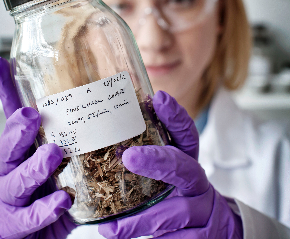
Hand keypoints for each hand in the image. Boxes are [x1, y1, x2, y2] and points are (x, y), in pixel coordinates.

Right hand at [0, 57, 76, 238]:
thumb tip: (96, 103)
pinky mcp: (23, 222)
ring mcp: (15, 196)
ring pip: (20, 179)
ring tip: (53, 155)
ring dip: (35, 167)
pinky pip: (33, 216)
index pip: (12, 114)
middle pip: (10, 146)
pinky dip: (46, 209)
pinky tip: (61, 201)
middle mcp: (14, 167)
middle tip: (31, 115)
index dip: (4, 88)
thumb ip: (70, 133)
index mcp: (22, 148)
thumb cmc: (42, 187)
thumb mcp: (50, 155)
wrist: (23, 233)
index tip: (0, 64)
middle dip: (19, 130)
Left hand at [98, 91, 242, 238]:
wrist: (215, 227)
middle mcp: (197, 180)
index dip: (175, 116)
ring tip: (111, 227)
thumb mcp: (169, 169)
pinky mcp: (202, 237)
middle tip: (129, 157)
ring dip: (142, 219)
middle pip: (184, 167)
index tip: (157, 98)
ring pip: (175, 213)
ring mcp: (203, 210)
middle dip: (157, 161)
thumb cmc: (178, 192)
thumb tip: (108, 129)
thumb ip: (149, 152)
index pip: (186, 133)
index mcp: (189, 159)